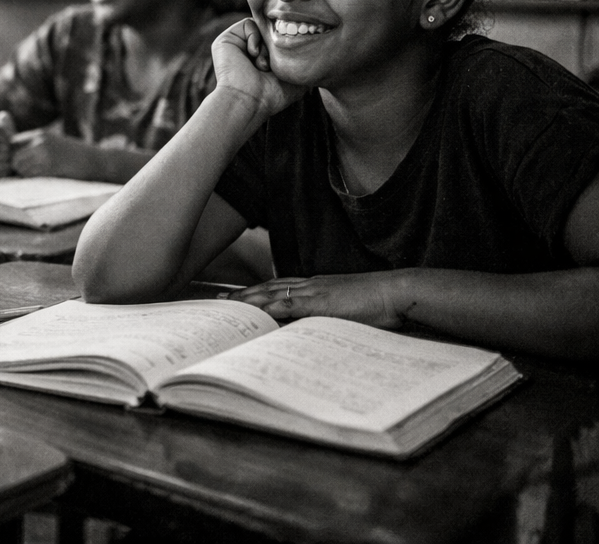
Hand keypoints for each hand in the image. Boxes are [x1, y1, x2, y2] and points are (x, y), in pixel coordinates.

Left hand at [9, 128, 91, 178]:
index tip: (18, 166)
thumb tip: (14, 160)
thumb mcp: (54, 143)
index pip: (12, 144)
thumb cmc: (76, 156)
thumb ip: (36, 147)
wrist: (98, 162)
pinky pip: (32, 176)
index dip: (12, 157)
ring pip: (21, 168)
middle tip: (26, 176)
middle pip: (14, 157)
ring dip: (25, 176)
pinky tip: (44, 181)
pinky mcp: (52, 166)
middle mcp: (41, 141)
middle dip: (17, 169)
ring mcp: (46, 153)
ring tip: (37, 178)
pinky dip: (34, 181)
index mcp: (40, 134)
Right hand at [210, 18, 305, 120]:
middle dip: (274, 47)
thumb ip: (301, 61)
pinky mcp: (226, 40)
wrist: (249, 100)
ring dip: (265, 46)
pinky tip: (253, 55)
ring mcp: (236, 45)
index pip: (277, 40)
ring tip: (262, 64)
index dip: (285, 47)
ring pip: (260, 27)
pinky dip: (254, 37)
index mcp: (259, 60)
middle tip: (271, 66)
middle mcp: (247, 51)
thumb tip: (311, 48)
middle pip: (269, 32)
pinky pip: (248, 24)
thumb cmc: (271, 95)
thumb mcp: (293, 77)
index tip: (284, 63)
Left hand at [228, 272, 408, 328]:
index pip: (278, 287)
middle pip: (268, 288)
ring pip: (273, 294)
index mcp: (316, 286)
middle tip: (219, 300)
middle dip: (243, 294)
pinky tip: (257, 313)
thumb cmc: (378, 302)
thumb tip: (312, 330)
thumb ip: (328, 316)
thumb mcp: (347, 309)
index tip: (237, 296)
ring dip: (249, 300)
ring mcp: (315, 292)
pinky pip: (292, 305)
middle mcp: (310, 285)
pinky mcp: (323, 302)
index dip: (256, 292)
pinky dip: (272, 308)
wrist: (397, 291)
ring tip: (228, 306)